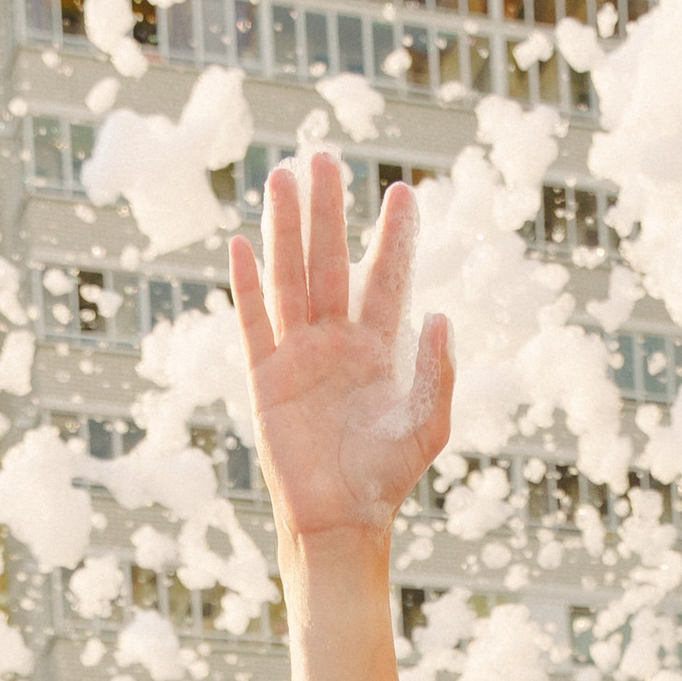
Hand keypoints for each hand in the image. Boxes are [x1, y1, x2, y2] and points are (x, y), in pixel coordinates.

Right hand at [229, 152, 451, 542]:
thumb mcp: (427, 426)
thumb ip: (438, 373)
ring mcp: (298, 356)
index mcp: (378, 349)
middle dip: (329, 212)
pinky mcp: (266, 378)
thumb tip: (439, 314)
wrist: (340, 523)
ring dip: (286, 230)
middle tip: (327, 158)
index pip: (386, 279)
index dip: (394, 237)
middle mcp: (336, 342)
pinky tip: (242, 243)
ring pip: (290, 278)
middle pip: (329, 263)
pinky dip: (247, 285)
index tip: (403, 192)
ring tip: (285, 177)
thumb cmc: (386, 478)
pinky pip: (254, 322)